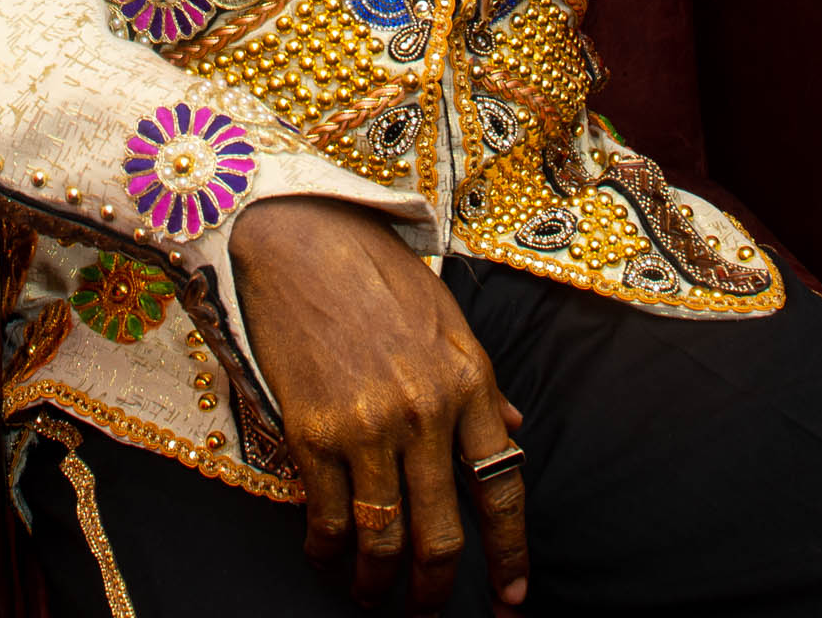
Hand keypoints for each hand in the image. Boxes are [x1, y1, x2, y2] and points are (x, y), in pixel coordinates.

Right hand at [230, 196, 528, 612]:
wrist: (304, 241)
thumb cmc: (380, 274)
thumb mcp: (449, 319)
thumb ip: (484, 384)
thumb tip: (516, 431)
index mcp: (469, 381)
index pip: (503, 486)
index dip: (510, 553)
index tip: (511, 598)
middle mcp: (426, 411)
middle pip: (441, 534)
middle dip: (435, 590)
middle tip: (426, 613)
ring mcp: (368, 425)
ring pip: (383, 539)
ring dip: (378, 584)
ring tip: (373, 596)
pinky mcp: (313, 431)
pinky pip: (326, 518)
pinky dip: (327, 551)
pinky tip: (327, 555)